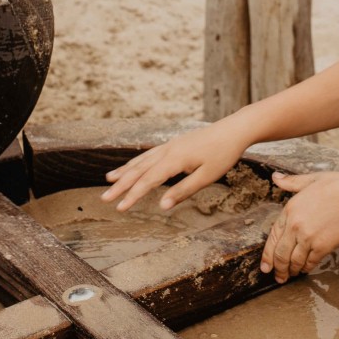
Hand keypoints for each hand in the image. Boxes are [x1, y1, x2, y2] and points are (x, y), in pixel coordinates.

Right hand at [101, 125, 246, 211]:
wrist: (234, 130)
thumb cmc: (223, 154)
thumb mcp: (206, 177)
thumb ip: (183, 191)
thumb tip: (161, 206)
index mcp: (175, 160)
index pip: (148, 181)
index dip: (133, 195)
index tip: (119, 208)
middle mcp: (167, 150)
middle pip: (139, 170)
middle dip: (121, 185)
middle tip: (104, 199)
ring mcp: (169, 145)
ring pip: (142, 160)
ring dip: (125, 171)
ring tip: (109, 180)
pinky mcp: (174, 144)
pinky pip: (150, 154)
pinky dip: (137, 161)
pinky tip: (133, 166)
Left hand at [261, 171, 338, 282]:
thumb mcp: (313, 179)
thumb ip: (292, 182)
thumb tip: (275, 177)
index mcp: (290, 209)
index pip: (273, 236)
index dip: (267, 253)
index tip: (265, 265)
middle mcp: (295, 226)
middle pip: (280, 253)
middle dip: (277, 268)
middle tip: (277, 277)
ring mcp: (307, 238)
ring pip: (293, 260)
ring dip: (290, 271)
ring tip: (289, 276)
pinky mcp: (321, 247)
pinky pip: (309, 262)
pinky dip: (306, 267)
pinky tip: (305, 269)